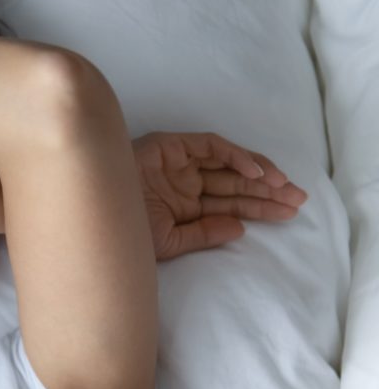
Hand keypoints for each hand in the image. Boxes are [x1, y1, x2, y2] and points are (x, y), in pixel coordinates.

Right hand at [133, 132, 307, 260]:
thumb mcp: (168, 242)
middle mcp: (183, 182)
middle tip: (298, 200)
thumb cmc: (122, 233)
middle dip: (267, 191)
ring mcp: (177, 163)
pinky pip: (210, 146)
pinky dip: (234, 155)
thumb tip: (240, 228)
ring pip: (228, 164)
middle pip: (234, 184)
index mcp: (182, 206)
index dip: (260, 208)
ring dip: (258, 174)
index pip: (230, 204)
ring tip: (285, 187)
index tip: (288, 215)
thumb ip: (203, 234)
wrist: (90, 214)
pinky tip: (256, 172)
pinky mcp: (170, 145)